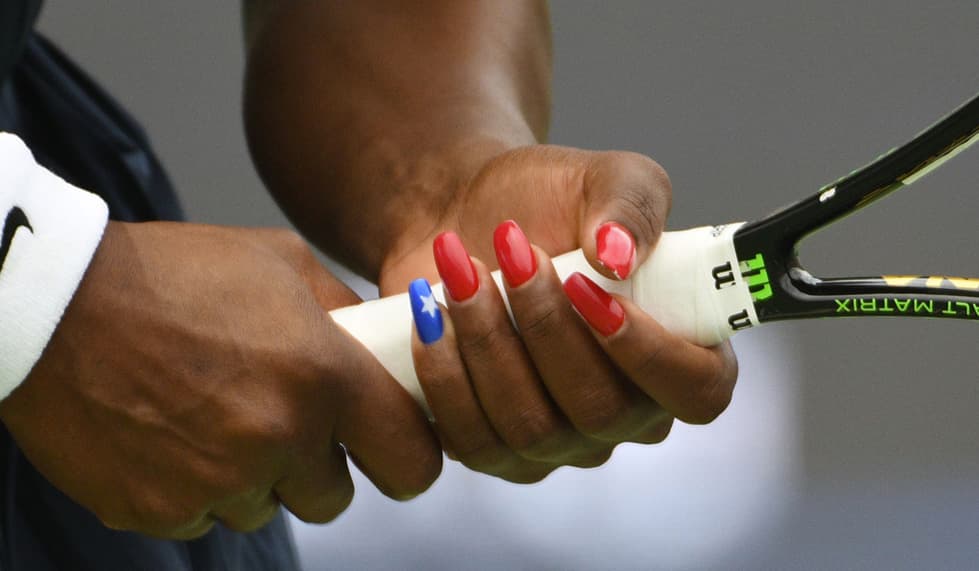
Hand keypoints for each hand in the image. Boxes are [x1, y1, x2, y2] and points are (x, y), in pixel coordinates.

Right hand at [0, 222, 440, 537]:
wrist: (57, 303)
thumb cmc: (171, 273)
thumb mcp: (278, 261)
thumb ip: (343, 308)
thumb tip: (381, 339)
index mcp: (323, 376)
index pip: (412, 461)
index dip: (408, 458)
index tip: (393, 449)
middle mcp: (279, 437)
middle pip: (335, 497)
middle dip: (318, 466)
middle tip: (285, 422)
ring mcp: (217, 481)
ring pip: (266, 508)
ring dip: (254, 477)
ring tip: (212, 414)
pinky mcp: (159, 511)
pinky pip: (204, 517)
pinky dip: (195, 487)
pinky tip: (171, 433)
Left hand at [383, 145, 737, 481]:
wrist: (463, 216)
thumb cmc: (547, 200)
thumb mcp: (603, 177)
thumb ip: (632, 205)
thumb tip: (620, 257)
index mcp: (679, 352)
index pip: (697, 392)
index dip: (649, 353)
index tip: (586, 289)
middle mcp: (625, 411)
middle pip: (600, 411)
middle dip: (547, 326)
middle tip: (512, 250)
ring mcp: (558, 440)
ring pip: (531, 429)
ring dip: (488, 343)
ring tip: (460, 269)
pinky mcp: (492, 446)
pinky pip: (472, 440)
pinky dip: (445, 373)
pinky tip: (430, 313)